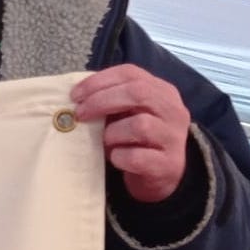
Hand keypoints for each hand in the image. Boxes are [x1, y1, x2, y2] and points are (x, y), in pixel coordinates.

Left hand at [70, 64, 190, 202]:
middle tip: (80, 114)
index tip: (75, 95)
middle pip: (138, 93)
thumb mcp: (127, 114)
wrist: (161, 175)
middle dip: (101, 101)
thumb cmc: (137, 140)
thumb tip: (77, 98)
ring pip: (139, 125)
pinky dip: (119, 157)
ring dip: (112, 134)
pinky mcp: (168, 164)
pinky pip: (137, 157)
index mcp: (162, 91)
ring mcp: (173, 137)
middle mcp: (173, 110)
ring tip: (104, 143)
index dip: (99, 81)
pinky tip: (116, 159)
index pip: (131, 74)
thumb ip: (111, 101)